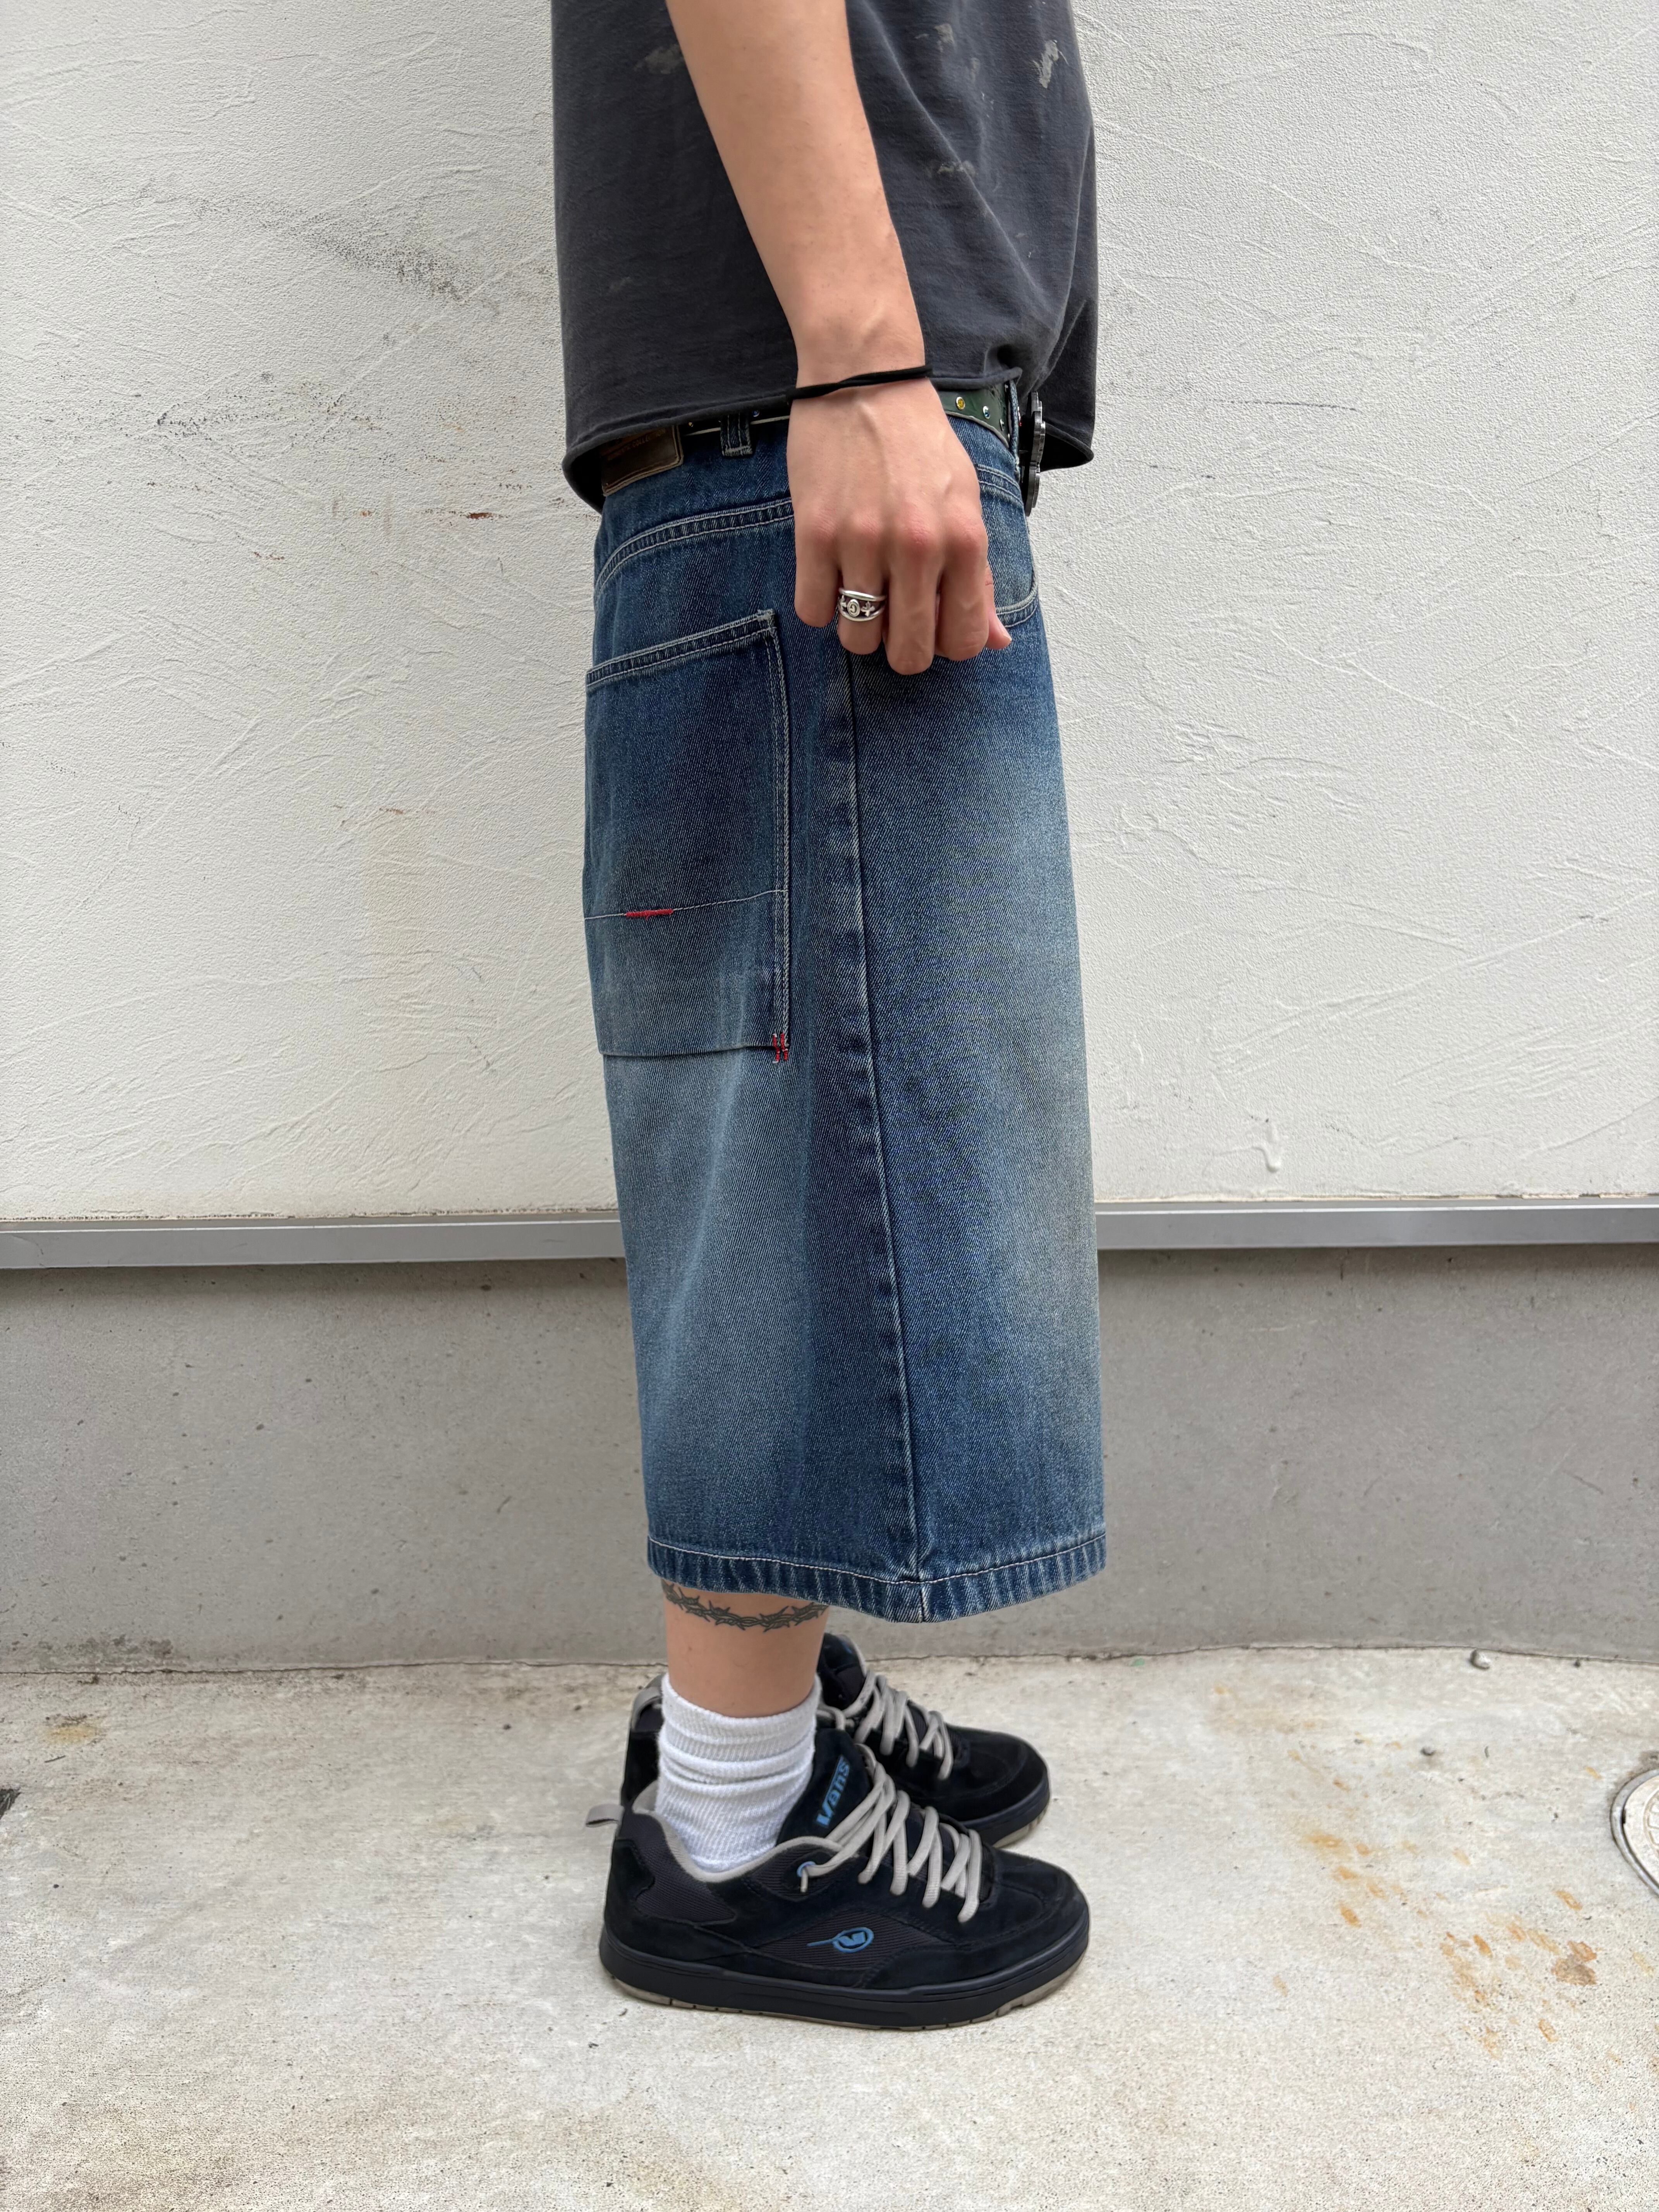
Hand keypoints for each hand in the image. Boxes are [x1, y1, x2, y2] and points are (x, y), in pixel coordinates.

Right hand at [788, 380, 1011, 675]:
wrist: (866, 379)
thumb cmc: (920, 443)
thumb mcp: (965, 504)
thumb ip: (979, 577)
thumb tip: (996, 641)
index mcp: (963, 540)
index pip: (963, 640)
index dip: (945, 644)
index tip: (932, 623)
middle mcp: (917, 546)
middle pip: (908, 654)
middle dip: (901, 648)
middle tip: (892, 618)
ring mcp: (863, 542)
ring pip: (857, 639)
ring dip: (857, 626)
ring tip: (860, 589)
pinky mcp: (814, 533)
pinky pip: (812, 610)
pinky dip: (820, 603)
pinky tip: (830, 573)